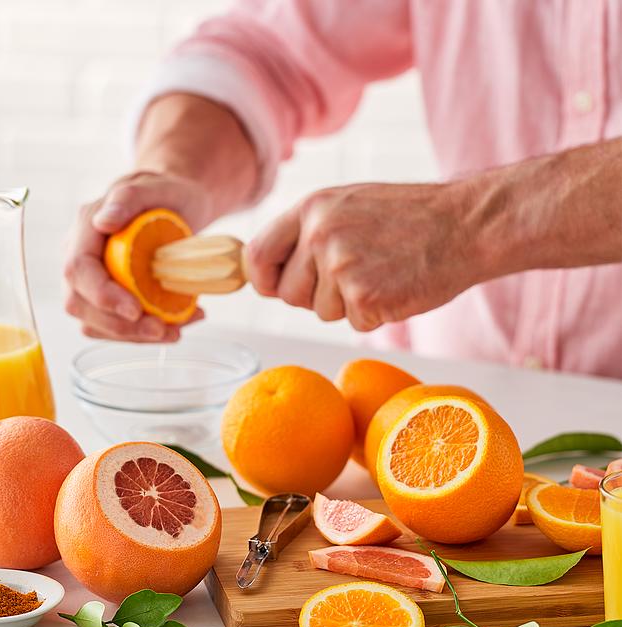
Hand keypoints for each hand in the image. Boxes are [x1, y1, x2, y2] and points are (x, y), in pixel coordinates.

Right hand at [64, 171, 209, 341]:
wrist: (175, 206)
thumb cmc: (164, 194)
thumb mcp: (154, 188)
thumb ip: (127, 199)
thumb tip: (103, 222)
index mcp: (85, 231)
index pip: (78, 270)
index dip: (102, 295)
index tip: (136, 310)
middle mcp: (80, 259)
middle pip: (81, 305)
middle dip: (122, 327)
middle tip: (163, 330)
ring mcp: (91, 283)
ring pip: (97, 324)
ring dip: (135, 337)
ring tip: (177, 330)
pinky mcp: (108, 300)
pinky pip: (117, 328)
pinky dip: (145, 334)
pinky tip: (177, 325)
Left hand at [246, 182, 477, 330]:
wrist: (465, 224)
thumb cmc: (411, 218)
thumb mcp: (349, 206)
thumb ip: (309, 233)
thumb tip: (269, 274)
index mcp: (312, 208)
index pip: (257, 255)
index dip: (264, 279)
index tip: (276, 287)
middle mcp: (320, 235)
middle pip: (288, 294)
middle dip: (315, 296)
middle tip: (354, 276)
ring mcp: (342, 266)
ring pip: (321, 312)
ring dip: (348, 305)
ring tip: (382, 273)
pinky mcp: (365, 297)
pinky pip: (353, 323)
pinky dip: (375, 314)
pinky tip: (396, 287)